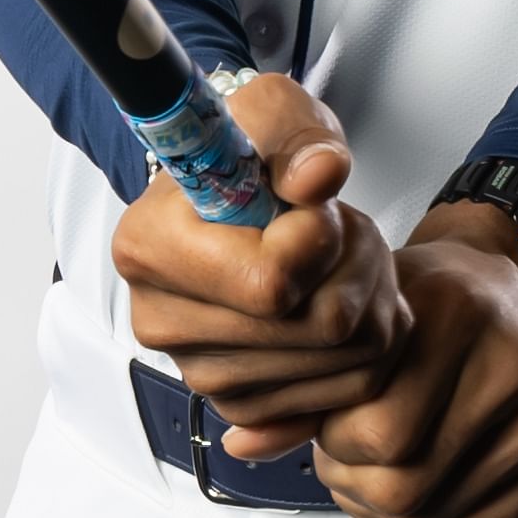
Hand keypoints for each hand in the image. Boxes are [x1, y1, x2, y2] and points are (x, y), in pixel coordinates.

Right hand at [115, 71, 403, 454]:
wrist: (236, 199)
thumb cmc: (250, 154)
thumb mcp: (274, 111)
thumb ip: (301, 135)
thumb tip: (319, 176)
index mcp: (147, 249)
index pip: (271, 282)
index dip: (320, 239)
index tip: (313, 206)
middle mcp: (162, 323)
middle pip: (322, 327)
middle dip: (358, 266)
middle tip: (341, 230)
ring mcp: (202, 374)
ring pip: (348, 360)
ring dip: (370, 300)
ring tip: (340, 259)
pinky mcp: (245, 406)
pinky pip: (349, 390)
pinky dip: (366, 344)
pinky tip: (337, 300)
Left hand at [310, 211, 517, 517]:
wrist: (503, 284)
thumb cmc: (418, 301)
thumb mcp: (359, 319)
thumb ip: (304, 386)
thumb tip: (240, 448)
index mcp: (461, 314)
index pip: (381, 434)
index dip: (334, 443)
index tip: (326, 422)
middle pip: (408, 487)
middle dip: (352, 485)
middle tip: (339, 458)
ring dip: (380, 517)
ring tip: (365, 480)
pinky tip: (391, 516)